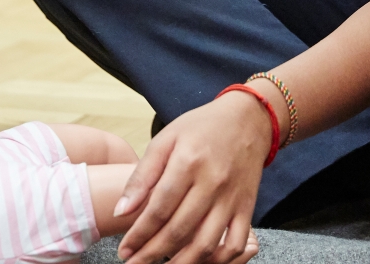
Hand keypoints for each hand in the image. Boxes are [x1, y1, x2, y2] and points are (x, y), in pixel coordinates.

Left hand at [114, 92, 270, 263]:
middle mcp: (212, 182)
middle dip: (152, 253)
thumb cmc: (200, 128)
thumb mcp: (165, 139)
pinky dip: (218, 261)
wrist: (247, 119)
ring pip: (206, 244)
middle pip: (179, 230)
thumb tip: (122, 211)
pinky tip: (198, 262)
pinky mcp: (247, 207)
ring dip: (181, 263)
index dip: (139, 234)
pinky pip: (235, 244)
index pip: (159, 208)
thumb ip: (142, 175)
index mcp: (188, 162)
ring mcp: (232, 198)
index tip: (124, 250)